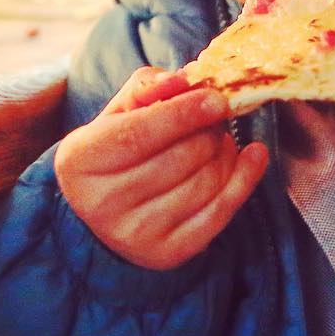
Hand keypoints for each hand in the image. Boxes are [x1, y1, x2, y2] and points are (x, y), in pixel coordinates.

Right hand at [54, 68, 267, 270]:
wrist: (104, 210)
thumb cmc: (115, 150)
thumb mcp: (119, 112)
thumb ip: (148, 88)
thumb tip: (184, 81)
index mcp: (80, 160)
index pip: (139, 134)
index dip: (183, 114)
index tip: (216, 99)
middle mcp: (101, 203)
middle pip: (178, 158)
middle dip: (208, 132)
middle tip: (214, 119)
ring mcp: (134, 233)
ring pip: (204, 183)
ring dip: (224, 152)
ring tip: (220, 139)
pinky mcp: (165, 253)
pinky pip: (219, 213)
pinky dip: (245, 180)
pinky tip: (254, 156)